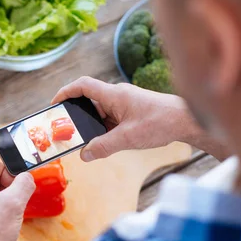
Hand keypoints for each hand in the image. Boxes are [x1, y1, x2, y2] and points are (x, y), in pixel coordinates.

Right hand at [52, 77, 202, 160]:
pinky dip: (104, 129)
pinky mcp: (131, 113)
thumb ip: (103, 146)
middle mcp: (117, 96)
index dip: (65, 92)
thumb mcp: (128, 138)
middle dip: (76, 115)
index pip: (83, 86)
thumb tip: (84, 154)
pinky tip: (103, 142)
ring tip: (84, 140)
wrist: (187, 121)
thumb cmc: (161, 122)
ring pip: (100, 112)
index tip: (54, 105)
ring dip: (92, 125)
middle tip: (65, 130)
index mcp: (114, 95)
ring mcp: (125, 104)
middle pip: (89, 100)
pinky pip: (111, 119)